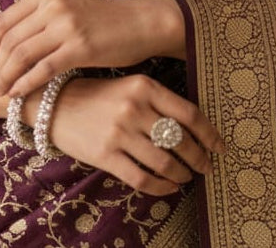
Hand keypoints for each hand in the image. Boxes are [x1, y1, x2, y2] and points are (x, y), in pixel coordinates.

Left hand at [0, 0, 185, 96]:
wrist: (139, 23)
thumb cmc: (102, 20)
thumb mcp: (67, 7)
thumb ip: (40, 17)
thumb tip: (8, 44)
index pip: (5, 20)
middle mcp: (52, 5)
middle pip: (10, 39)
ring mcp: (66, 25)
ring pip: (22, 55)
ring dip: (7, 77)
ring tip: (2, 93)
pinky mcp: (79, 46)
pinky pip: (43, 69)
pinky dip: (26, 83)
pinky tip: (20, 95)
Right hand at [34, 73, 223, 196]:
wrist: (55, 104)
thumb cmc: (98, 95)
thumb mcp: (129, 86)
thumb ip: (158, 101)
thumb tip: (193, 127)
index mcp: (144, 86)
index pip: (189, 113)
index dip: (209, 134)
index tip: (220, 147)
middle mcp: (134, 107)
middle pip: (180, 140)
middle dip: (199, 158)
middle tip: (207, 167)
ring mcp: (119, 132)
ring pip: (164, 162)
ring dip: (182, 174)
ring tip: (187, 178)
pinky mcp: (106, 155)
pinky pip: (143, 178)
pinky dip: (161, 187)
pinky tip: (168, 188)